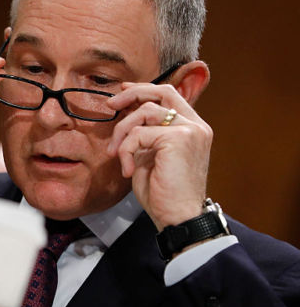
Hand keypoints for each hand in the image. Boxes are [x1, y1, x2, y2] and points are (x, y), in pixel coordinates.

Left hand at [106, 82, 212, 230]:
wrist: (177, 216)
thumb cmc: (163, 192)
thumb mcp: (151, 155)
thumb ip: (145, 134)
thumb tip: (126, 114)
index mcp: (192, 127)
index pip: (168, 95)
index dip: (143, 90)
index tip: (121, 93)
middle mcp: (196, 125)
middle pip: (161, 91)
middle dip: (131, 94)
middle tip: (110, 105)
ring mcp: (190, 130)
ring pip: (145, 112)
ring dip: (122, 132)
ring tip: (115, 153)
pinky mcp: (179, 139)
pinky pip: (138, 134)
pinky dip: (125, 150)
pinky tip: (127, 169)